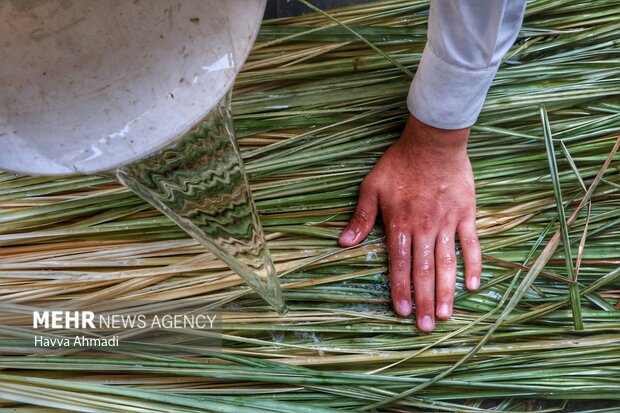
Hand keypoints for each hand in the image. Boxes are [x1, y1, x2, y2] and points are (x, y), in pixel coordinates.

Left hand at [339, 115, 480, 332]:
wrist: (432, 142)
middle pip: (423, 270)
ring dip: (446, 290)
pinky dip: (473, 265)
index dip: (400, 289)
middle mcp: (423, 227)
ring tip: (446, 315)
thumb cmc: (399, 164)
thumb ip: (361, 217)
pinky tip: (472, 285)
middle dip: (423, 300)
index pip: (399, 263)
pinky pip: (471, 244)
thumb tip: (344, 243)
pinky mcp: (465, 214)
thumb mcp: (372, 187)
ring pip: (447, 262)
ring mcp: (447, 222)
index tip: (401, 312)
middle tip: (426, 326)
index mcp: (400, 223)